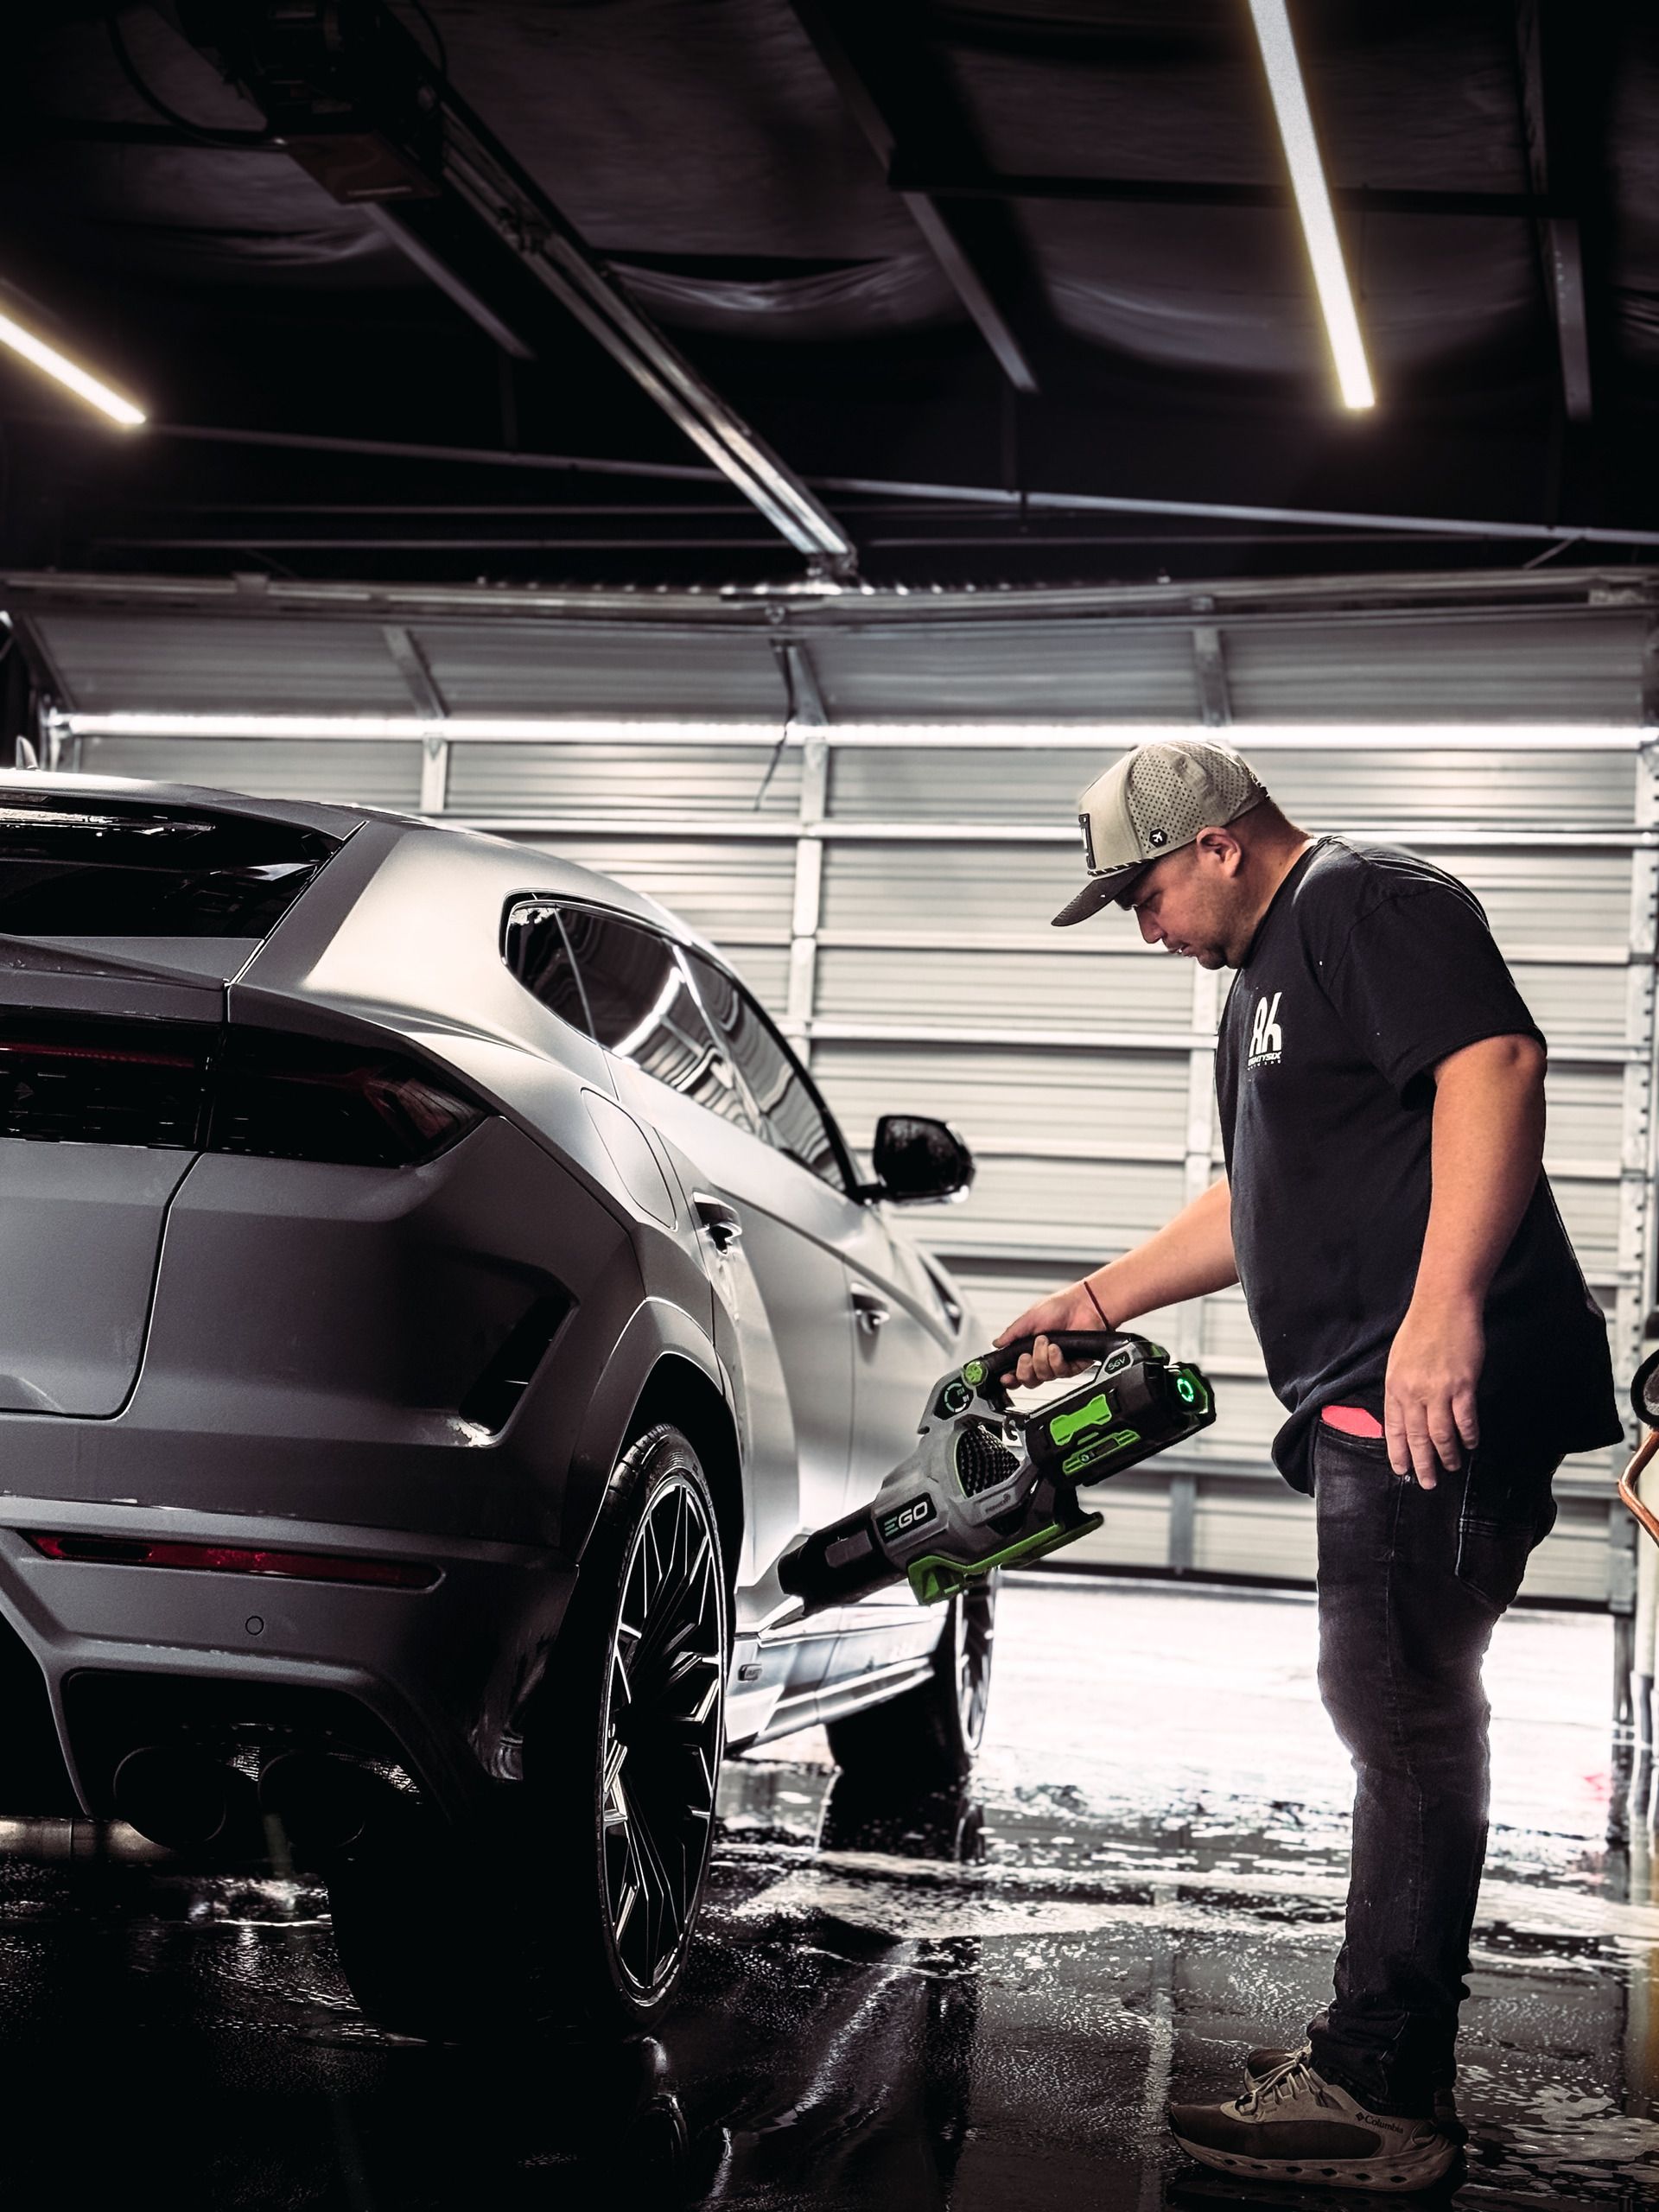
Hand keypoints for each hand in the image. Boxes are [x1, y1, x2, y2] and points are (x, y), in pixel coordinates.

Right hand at [994, 1279, 1111, 1387]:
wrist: (1084, 1305)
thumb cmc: (1060, 1307)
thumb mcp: (1030, 1318)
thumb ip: (1012, 1334)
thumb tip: (997, 1343)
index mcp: (1030, 1349)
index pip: (1017, 1371)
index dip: (1010, 1379)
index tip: (1005, 1377)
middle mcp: (1043, 1359)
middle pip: (1029, 1380)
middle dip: (1024, 1370)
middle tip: (1025, 1356)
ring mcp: (1057, 1363)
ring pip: (1044, 1376)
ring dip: (1041, 1359)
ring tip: (1045, 1342)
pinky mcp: (1073, 1365)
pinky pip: (1061, 1372)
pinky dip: (1056, 1360)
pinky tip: (1056, 1349)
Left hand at [1383, 1293, 1483, 1487]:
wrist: (1443, 1305)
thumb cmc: (1421, 1329)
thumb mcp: (1399, 1360)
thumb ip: (1402, 1388)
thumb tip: (1406, 1412)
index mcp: (1394, 1386)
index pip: (1393, 1429)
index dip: (1399, 1452)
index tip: (1402, 1470)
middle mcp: (1413, 1392)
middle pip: (1417, 1438)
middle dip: (1422, 1464)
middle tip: (1428, 1483)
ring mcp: (1438, 1390)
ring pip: (1441, 1435)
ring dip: (1447, 1455)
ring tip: (1452, 1467)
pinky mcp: (1462, 1386)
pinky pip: (1465, 1420)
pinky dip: (1468, 1435)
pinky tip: (1471, 1444)